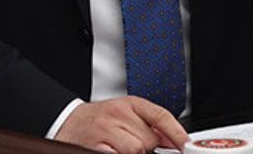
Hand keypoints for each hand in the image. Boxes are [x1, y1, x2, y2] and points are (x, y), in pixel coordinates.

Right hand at [56, 96, 188, 153]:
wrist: (65, 122)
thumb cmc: (98, 120)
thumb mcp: (124, 114)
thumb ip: (149, 124)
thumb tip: (173, 140)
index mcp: (129, 103)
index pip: (160, 116)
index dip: (177, 133)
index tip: (186, 145)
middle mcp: (117, 114)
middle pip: (149, 139)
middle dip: (145, 146)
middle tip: (129, 142)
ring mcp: (105, 130)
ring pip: (136, 149)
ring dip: (131, 153)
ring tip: (118, 147)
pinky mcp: (94, 147)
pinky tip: (110, 150)